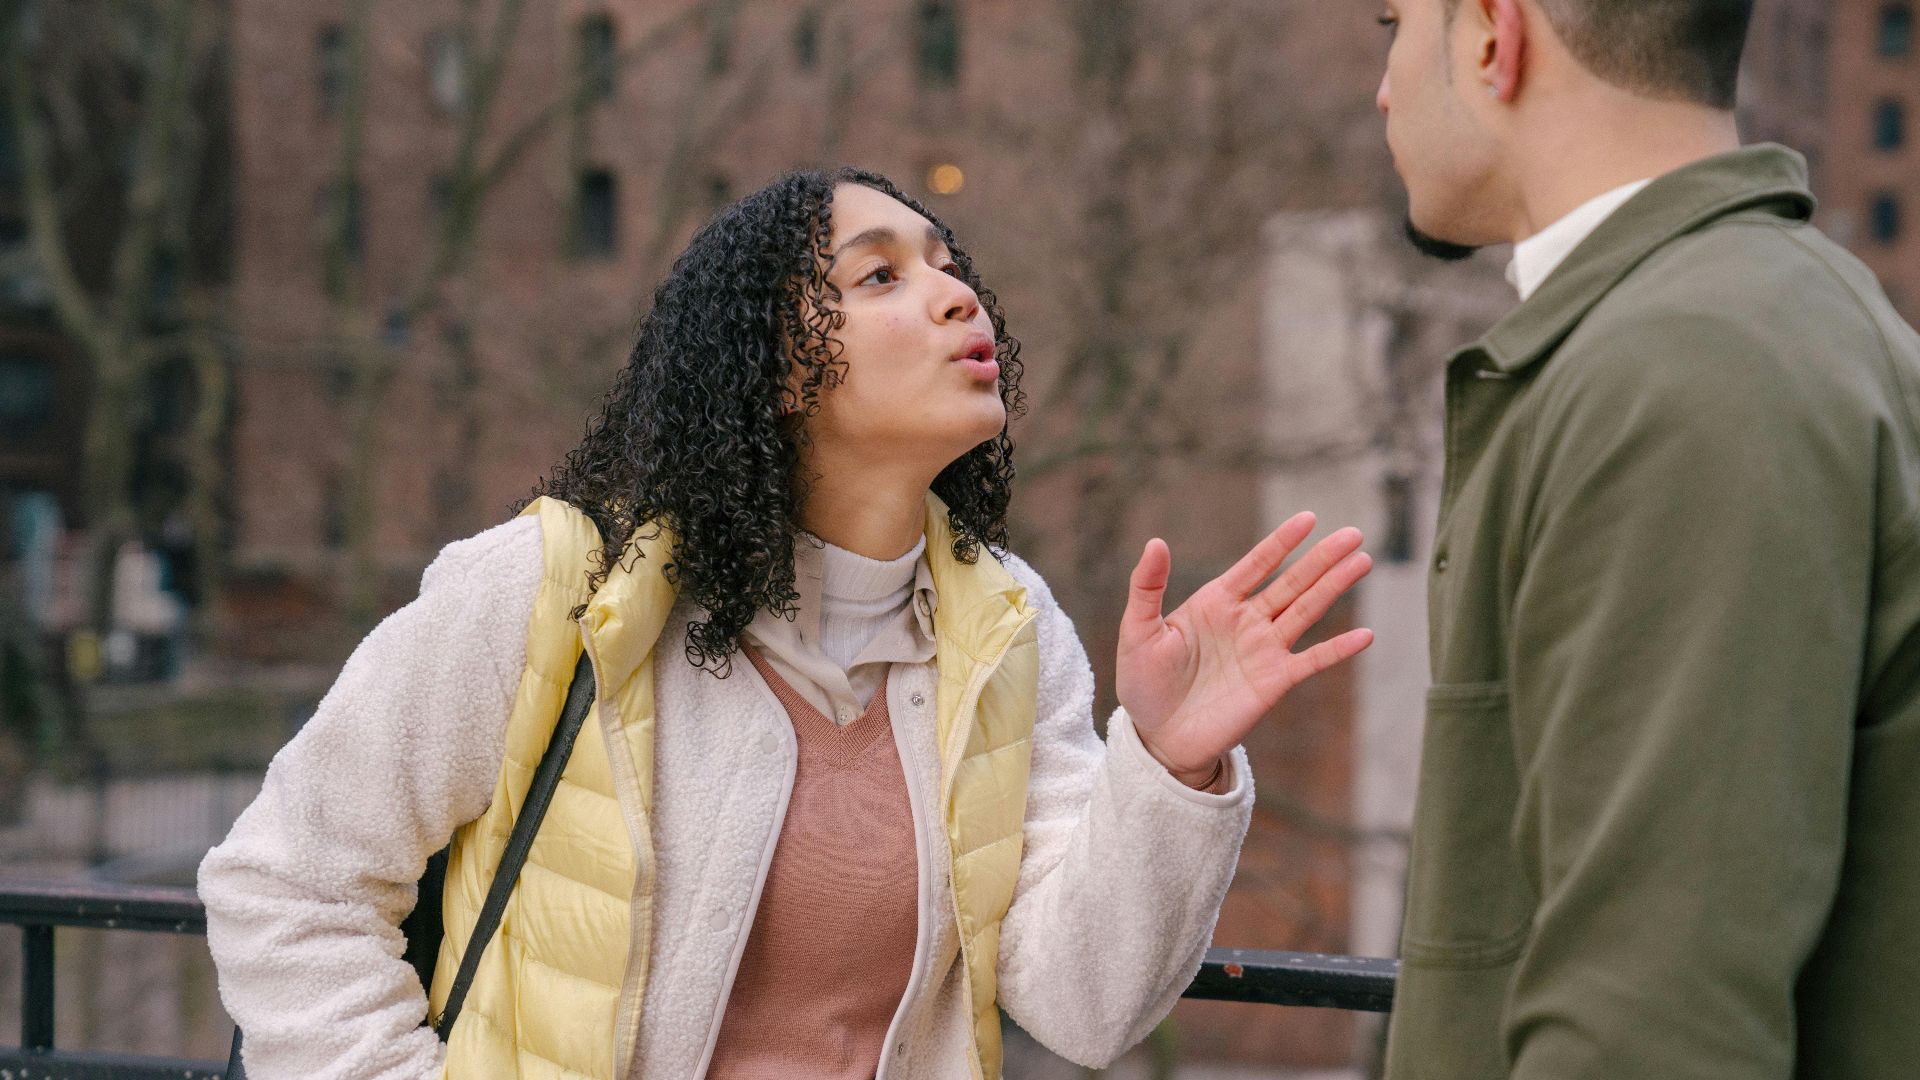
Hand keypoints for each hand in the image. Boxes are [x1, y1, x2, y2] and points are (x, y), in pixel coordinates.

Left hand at [1115, 512, 1374, 786]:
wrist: (1158, 737)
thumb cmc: (1144, 683)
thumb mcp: (1137, 631)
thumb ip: (1147, 587)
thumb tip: (1155, 542)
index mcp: (1216, 602)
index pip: (1256, 564)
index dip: (1282, 542)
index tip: (1308, 518)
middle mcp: (1246, 621)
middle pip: (1292, 582)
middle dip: (1322, 558)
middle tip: (1353, 533)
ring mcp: (1263, 650)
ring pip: (1307, 611)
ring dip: (1335, 587)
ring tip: (1363, 561)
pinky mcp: (1274, 682)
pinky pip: (1312, 661)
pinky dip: (1338, 648)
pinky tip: (1365, 635)